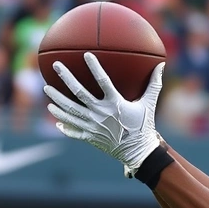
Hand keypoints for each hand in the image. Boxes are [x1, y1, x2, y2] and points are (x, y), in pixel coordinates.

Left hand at [43, 52, 163, 176]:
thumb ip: (154, 84)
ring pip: (70, 111)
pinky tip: (55, 117)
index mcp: (115, 103)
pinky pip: (73, 130)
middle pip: (78, 93)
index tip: (86, 54)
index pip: (103, 81)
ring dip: (57, 100)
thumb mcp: (149, 104)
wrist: (139, 152)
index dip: (94, 67)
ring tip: (47, 89)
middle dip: (65, 78)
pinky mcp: (90, 137)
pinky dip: (63, 124)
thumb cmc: (144, 126)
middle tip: (56, 66)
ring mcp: (93, 126)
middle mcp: (101, 113)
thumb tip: (161, 65)